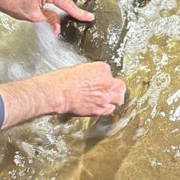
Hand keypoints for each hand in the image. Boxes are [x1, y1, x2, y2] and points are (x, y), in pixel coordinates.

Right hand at [0, 62, 125, 128]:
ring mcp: (105, 97)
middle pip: (120, 86)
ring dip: (115, 99)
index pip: (110, 73)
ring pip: (119, 99)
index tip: (101, 81)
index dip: (106, 78)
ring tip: (113, 100)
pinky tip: (103, 106)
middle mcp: (107, 82)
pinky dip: (107, 108)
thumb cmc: (65, 79)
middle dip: (117, 88)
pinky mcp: (100, 109)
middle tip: (114, 90)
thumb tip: (94, 79)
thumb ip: (93, 74)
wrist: (59, 92)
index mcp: (103, 69)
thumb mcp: (82, 69)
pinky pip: (110, 109)